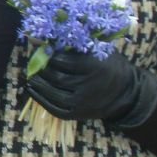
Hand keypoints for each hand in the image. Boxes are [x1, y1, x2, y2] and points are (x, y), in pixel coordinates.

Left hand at [27, 50, 156, 128]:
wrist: (126, 95)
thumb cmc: (110, 68)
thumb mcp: (101, 52)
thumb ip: (79, 47)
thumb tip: (50, 41)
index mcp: (96, 68)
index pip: (65, 61)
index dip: (51, 55)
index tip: (43, 49)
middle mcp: (88, 87)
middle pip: (57, 77)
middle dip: (42, 69)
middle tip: (33, 61)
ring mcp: (82, 103)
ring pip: (53, 93)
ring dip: (38, 83)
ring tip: (31, 75)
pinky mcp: (77, 115)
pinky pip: (54, 109)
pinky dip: (40, 99)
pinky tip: (32, 89)